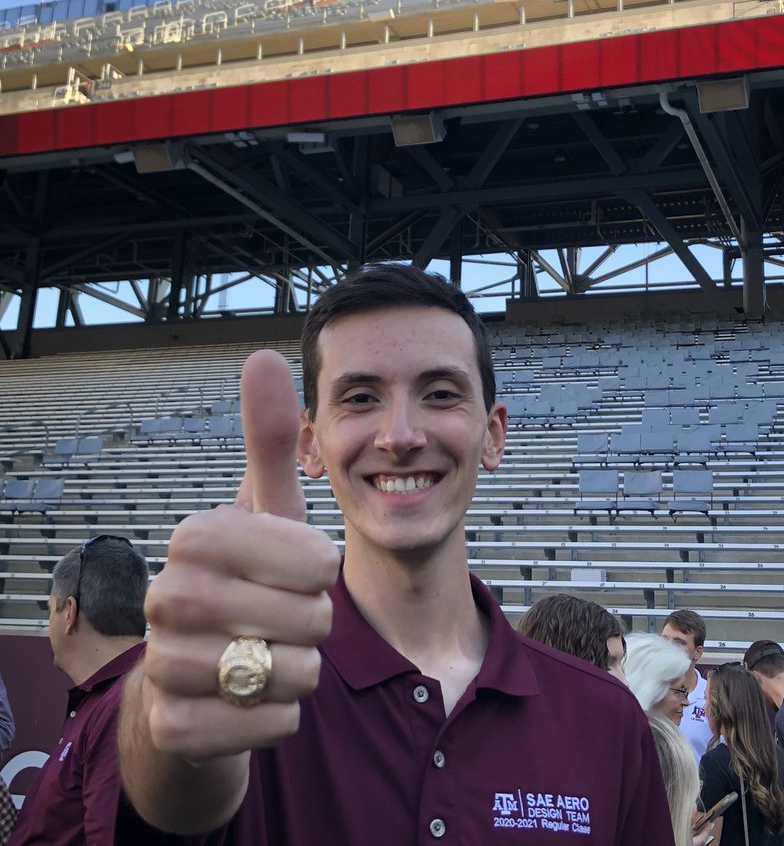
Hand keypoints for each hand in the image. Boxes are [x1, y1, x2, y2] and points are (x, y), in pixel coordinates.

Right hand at [141, 350, 340, 759]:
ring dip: (302, 672)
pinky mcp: (172, 726)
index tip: (300, 570)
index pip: (312, 558)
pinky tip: (255, 696)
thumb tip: (261, 355)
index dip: (322, 571)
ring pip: (290, 676)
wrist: (198, 675)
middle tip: (288, 618)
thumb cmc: (245, 579)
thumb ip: (269, 439)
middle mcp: (167, 595)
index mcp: (196, 535)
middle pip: (308, 620)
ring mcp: (162, 664)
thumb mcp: (266, 510)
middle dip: (317, 625)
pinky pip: (271, 726)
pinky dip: (283, 715)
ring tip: (271, 655)